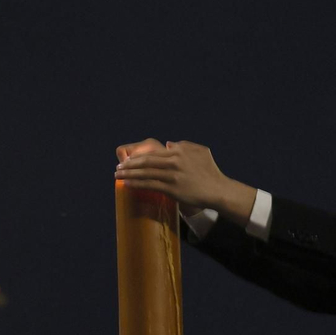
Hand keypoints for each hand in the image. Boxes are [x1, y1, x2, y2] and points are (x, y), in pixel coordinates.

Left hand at [114, 138, 255, 221]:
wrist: (218, 190)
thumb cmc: (210, 171)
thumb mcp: (200, 151)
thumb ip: (184, 145)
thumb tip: (168, 144)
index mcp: (179, 151)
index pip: (153, 153)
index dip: (137, 156)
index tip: (127, 160)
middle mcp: (174, 161)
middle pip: (146, 161)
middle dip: (129, 164)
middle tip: (117, 167)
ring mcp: (172, 175)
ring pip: (145, 173)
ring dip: (128, 174)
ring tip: (117, 175)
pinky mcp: (172, 189)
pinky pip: (150, 185)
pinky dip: (136, 183)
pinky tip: (127, 184)